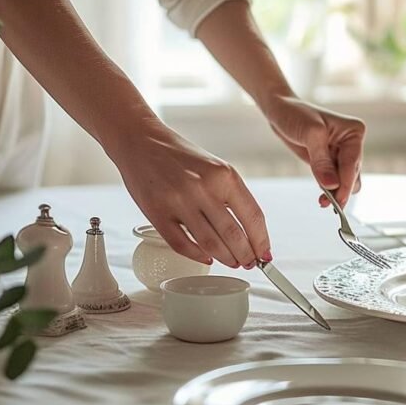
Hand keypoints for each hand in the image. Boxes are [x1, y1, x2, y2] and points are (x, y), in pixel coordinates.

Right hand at [110, 122, 269, 267]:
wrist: (141, 141)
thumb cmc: (181, 156)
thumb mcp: (215, 168)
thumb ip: (231, 196)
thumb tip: (250, 233)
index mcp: (223, 175)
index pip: (253, 217)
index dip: (262, 241)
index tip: (265, 255)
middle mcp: (203, 188)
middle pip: (234, 235)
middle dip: (246, 255)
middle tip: (249, 263)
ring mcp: (178, 201)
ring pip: (210, 244)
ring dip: (225, 258)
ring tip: (232, 262)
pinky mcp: (156, 213)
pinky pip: (181, 244)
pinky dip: (197, 255)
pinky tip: (207, 257)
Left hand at [264, 96, 366, 207]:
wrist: (281, 111)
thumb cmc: (295, 114)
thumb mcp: (310, 134)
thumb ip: (322, 161)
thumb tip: (332, 185)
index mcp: (354, 132)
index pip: (353, 163)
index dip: (345, 184)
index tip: (338, 201)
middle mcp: (352, 143)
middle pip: (353, 175)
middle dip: (341, 190)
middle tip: (326, 203)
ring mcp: (342, 154)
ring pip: (346, 182)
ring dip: (336, 193)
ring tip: (322, 201)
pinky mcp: (330, 162)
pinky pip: (335, 182)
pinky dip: (329, 191)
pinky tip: (322, 198)